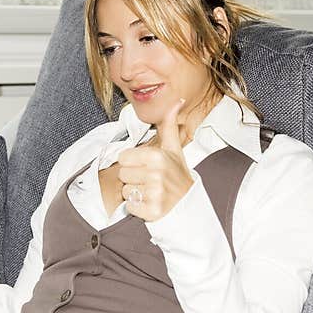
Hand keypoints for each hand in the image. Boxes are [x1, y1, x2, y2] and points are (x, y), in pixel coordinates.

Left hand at [117, 98, 194, 221]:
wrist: (190, 204)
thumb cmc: (177, 174)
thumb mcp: (174, 149)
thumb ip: (169, 125)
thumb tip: (176, 101)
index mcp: (157, 156)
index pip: (123, 158)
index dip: (133, 163)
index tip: (147, 167)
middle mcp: (156, 174)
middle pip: (122, 174)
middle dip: (133, 178)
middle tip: (150, 180)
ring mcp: (154, 194)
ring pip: (125, 191)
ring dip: (135, 193)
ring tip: (151, 192)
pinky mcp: (152, 211)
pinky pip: (130, 207)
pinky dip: (137, 208)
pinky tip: (150, 203)